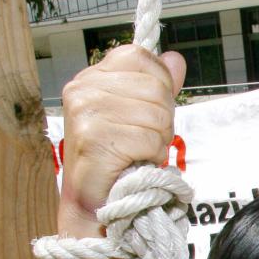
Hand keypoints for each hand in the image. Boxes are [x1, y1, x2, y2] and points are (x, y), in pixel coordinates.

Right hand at [57, 45, 185, 237]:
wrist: (95, 202)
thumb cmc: (117, 158)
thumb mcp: (139, 114)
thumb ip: (158, 85)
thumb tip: (175, 60)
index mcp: (91, 77)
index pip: (140, 56)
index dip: (160, 83)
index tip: (150, 109)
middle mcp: (83, 89)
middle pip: (156, 87)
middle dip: (162, 118)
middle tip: (143, 139)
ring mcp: (86, 113)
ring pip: (157, 115)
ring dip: (158, 139)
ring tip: (137, 151)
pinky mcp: (95, 139)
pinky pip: (150, 140)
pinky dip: (151, 156)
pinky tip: (134, 162)